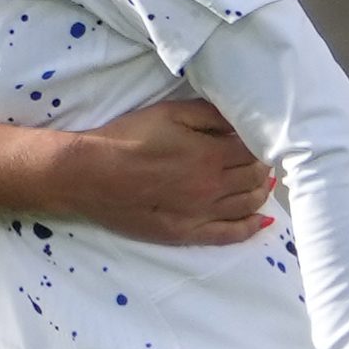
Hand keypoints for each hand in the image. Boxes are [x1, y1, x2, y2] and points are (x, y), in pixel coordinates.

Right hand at [61, 96, 275, 244]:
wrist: (88, 174)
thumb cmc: (126, 138)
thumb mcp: (169, 113)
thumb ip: (209, 114)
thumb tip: (241, 120)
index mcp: (210, 154)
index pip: (254, 150)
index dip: (259, 143)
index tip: (254, 139)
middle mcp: (212, 186)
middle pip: (255, 177)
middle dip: (261, 166)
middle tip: (254, 158)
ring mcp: (201, 213)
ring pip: (248, 204)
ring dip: (259, 192)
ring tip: (256, 182)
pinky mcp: (186, 233)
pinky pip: (230, 235)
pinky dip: (250, 227)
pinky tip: (259, 219)